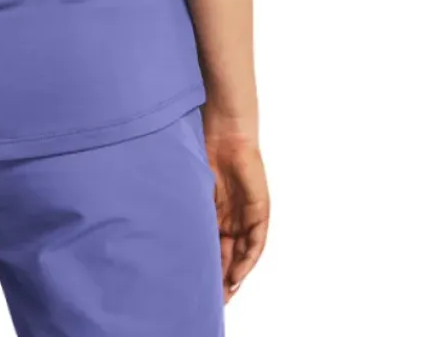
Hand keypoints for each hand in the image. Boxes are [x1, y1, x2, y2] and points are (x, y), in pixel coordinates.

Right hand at [205, 126, 268, 301]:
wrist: (225, 131)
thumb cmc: (203, 149)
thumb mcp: (192, 187)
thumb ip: (188, 209)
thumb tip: (169, 232)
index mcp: (214, 211)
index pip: (212, 246)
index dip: (207, 266)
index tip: (196, 285)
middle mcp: (231, 216)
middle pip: (228, 254)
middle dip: (220, 277)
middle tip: (212, 298)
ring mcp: (246, 214)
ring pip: (242, 253)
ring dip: (234, 274)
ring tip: (224, 294)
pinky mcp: (259, 210)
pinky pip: (256, 241)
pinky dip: (247, 259)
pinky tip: (238, 274)